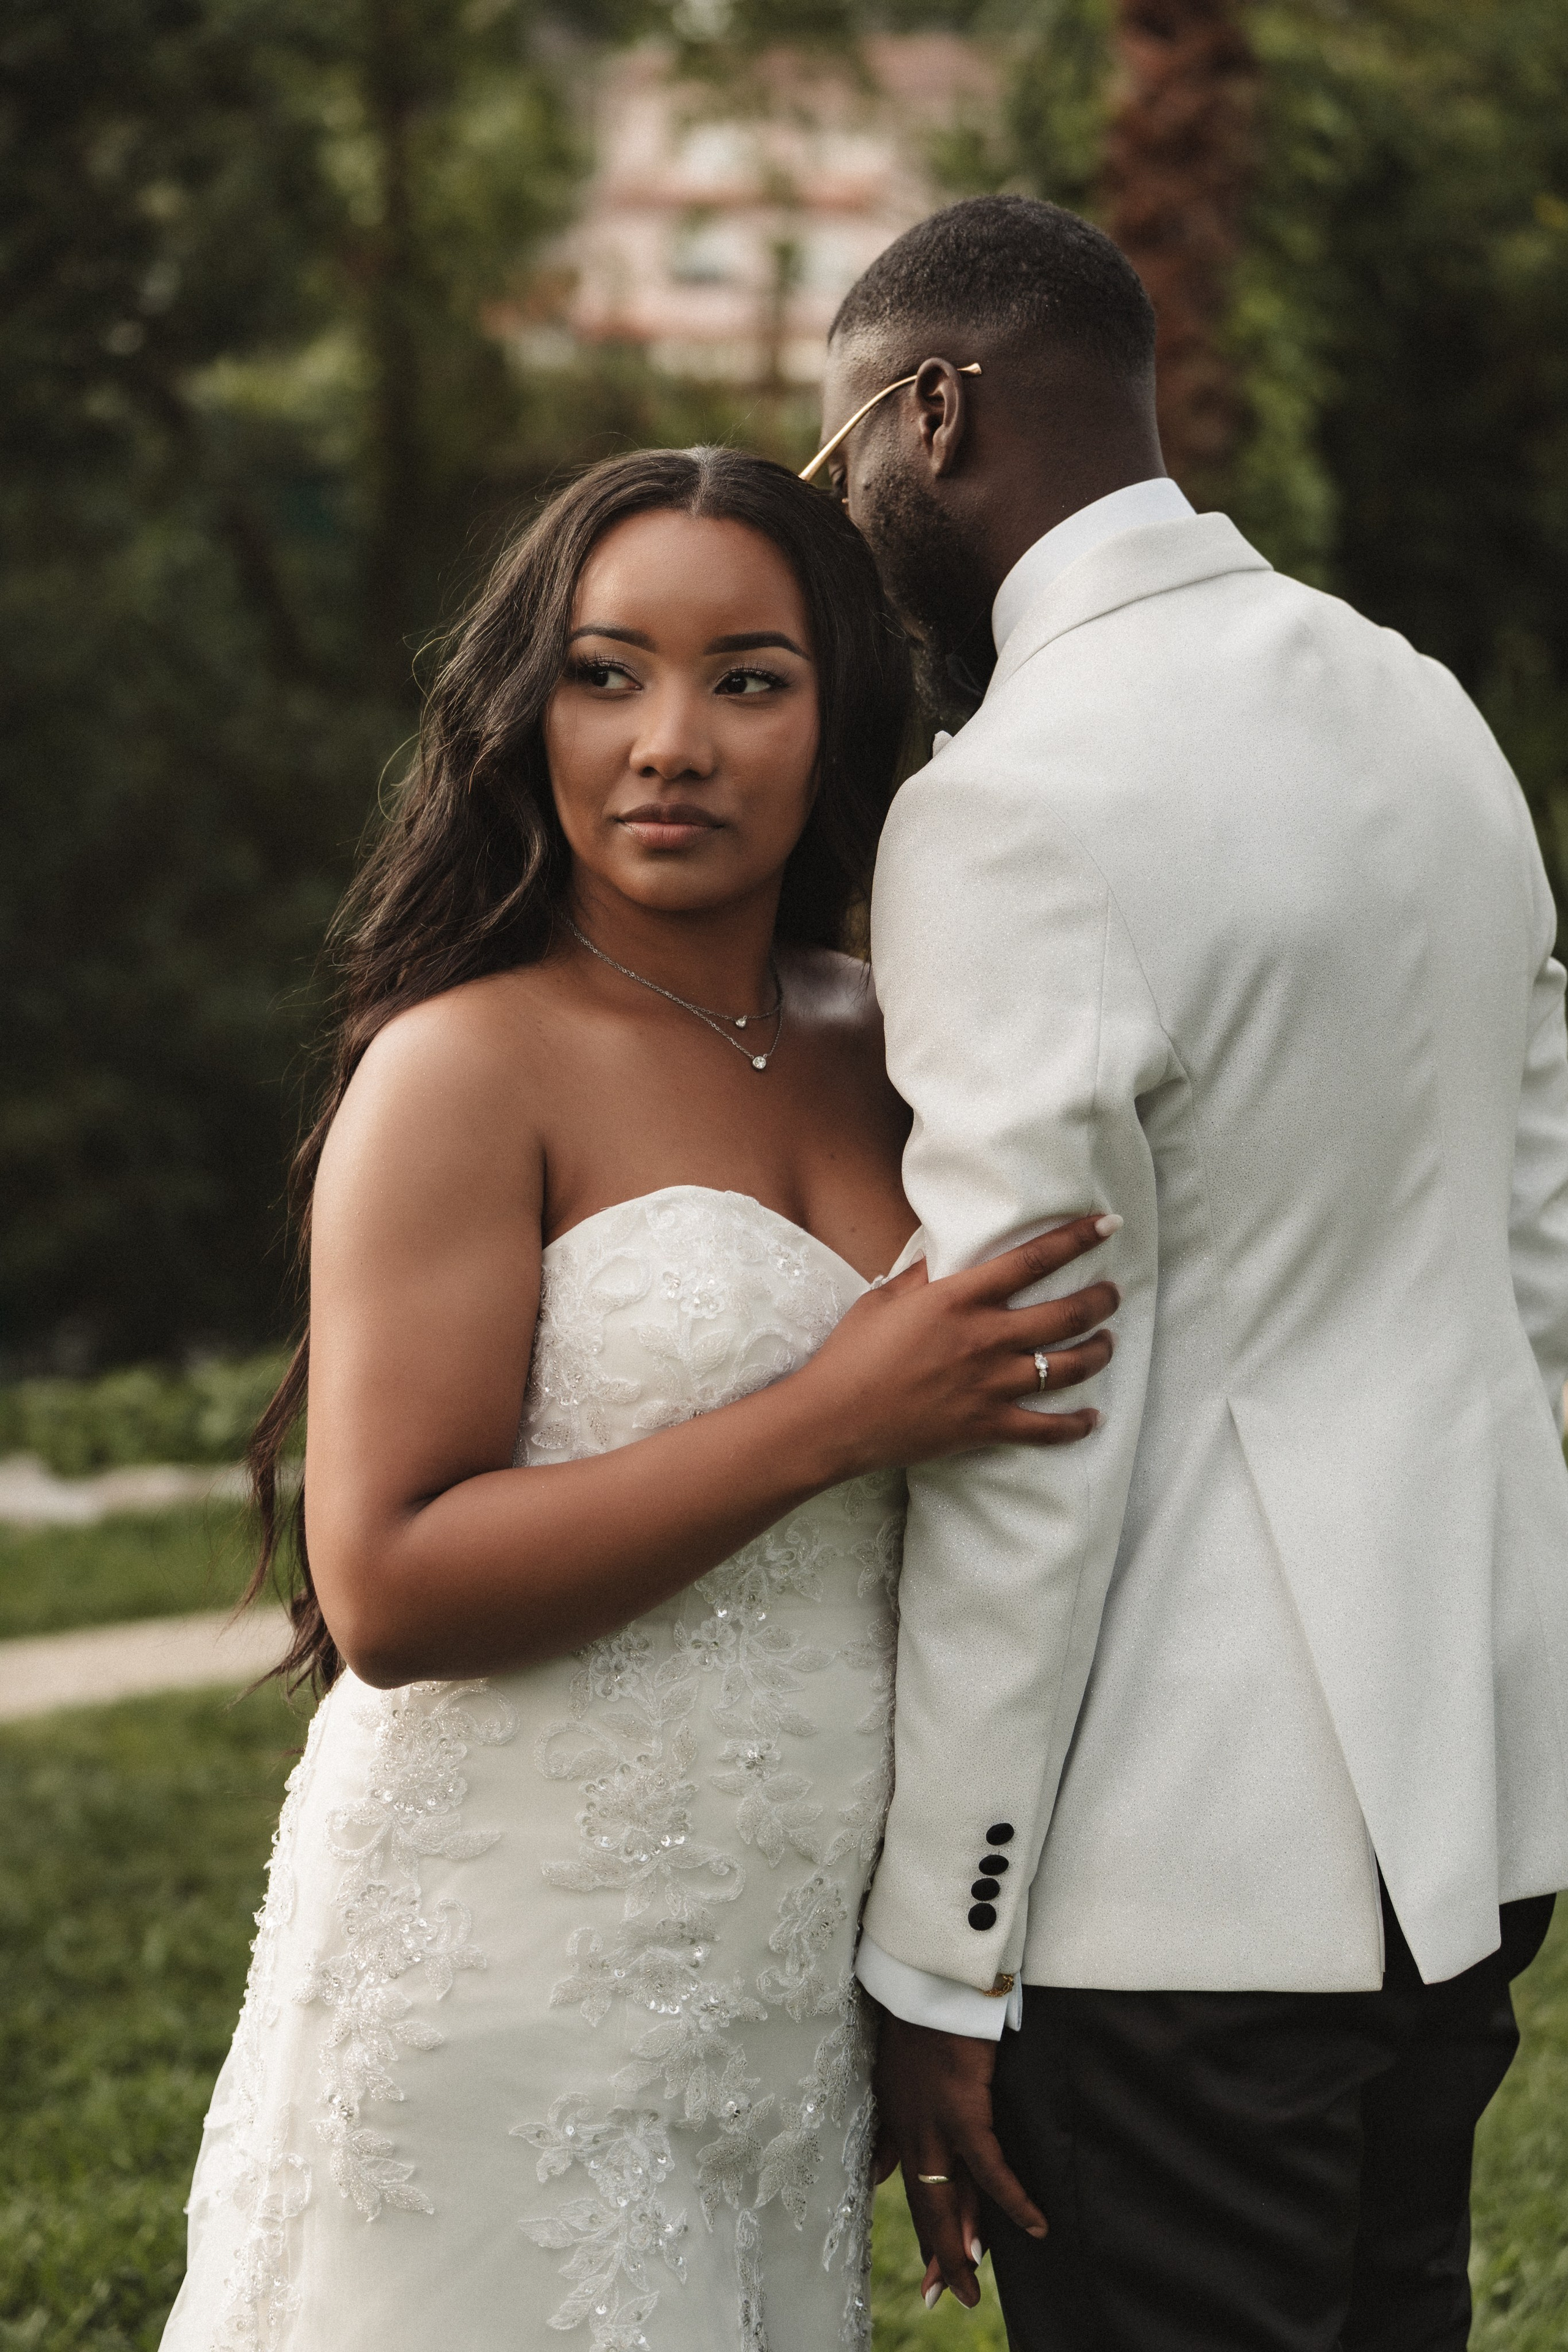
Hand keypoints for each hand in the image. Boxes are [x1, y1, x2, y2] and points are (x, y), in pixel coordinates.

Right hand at [800, 1214, 1119, 1478]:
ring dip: (1098, 1352)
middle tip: (1112, 1292)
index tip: (1106, 1224)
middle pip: (1065, 1314)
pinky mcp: (985, 1426)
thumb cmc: (851, 1354)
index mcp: (958, 1299)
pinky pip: (1046, 1429)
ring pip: (1067, 1368)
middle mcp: (983, 1339)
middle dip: (1100, 1300)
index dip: (1075, 1239)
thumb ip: (925, 1274)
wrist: (832, 1420)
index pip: (1031, 1260)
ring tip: (1107, 1343)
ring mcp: (989, 1386)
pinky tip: (1092, 1419)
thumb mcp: (884, 1299)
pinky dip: (1076, 1425)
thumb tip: (950, 1252)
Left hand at [874, 2013, 1046, 2310]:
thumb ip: (892, 2125)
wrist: (929, 1971)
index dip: (926, 2229)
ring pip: (946, 2193)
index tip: (933, 2272)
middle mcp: (910, 2123)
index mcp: (899, 2116)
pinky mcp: (962, 2104)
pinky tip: (1033, 2226)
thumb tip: (883, 2173)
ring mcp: (932, 2116)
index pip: (913, 2185)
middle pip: (926, 2200)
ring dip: (959, 2239)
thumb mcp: (897, 2072)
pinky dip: (1010, 2198)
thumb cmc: (923, 2013)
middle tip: (948, 2295)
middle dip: (938, 2250)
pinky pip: (987, 2165)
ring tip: (971, 2281)